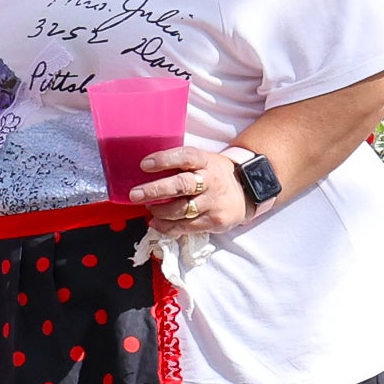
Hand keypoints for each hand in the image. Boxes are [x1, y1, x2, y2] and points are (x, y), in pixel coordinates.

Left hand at [129, 146, 250, 236]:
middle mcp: (211, 181)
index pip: (186, 157)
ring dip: (159, 211)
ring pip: (181, 209)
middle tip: (135, 194)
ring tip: (148, 208)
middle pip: (181, 185)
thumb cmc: (214, 174)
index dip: (165, 160)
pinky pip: (185, 227)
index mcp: (206, 162)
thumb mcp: (203, 161)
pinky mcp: (214, 221)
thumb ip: (180, 165)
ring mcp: (213, 202)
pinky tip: (156, 222)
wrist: (248, 191)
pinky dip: (166, 226)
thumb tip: (144, 170)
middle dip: (155, 190)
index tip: (145, 164)